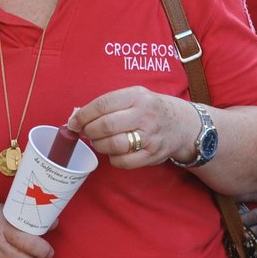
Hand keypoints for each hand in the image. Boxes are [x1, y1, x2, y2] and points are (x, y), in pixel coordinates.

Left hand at [72, 87, 198, 167]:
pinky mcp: (152, 155)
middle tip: (86, 133)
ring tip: (99, 141)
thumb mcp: (134, 96)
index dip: (84, 115)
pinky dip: (112, 158)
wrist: (182, 125)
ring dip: (99, 145)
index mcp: (136, 96)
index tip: (74, 121)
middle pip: (106, 125)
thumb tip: (77, 117)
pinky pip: (123, 162)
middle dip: (89, 131)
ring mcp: (149, 136)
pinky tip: (114, 152)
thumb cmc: (150, 109)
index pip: (102, 104)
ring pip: (113, 145)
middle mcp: (144, 114)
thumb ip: (109, 104)